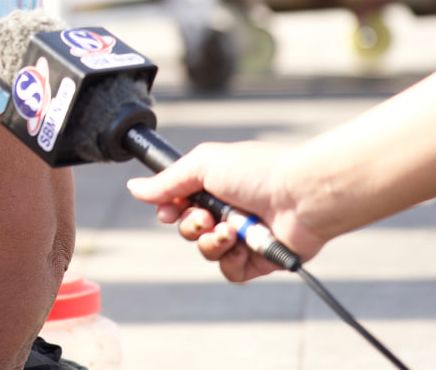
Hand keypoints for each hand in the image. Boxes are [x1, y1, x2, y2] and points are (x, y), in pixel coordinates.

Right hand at [125, 141, 329, 282]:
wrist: (301, 197)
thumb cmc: (257, 172)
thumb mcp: (202, 165)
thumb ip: (167, 181)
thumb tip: (134, 188)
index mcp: (214, 185)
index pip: (178, 204)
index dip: (170, 210)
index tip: (170, 210)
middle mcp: (227, 210)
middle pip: (188, 229)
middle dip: (191, 225)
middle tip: (207, 216)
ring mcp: (242, 237)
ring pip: (206, 252)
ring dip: (212, 242)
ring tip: (231, 231)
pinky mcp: (257, 259)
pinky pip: (229, 271)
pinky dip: (231, 261)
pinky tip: (242, 247)